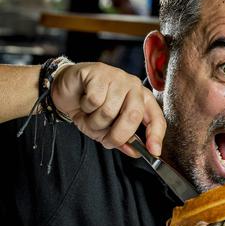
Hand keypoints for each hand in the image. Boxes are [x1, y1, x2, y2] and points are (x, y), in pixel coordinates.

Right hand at [50, 62, 165, 157]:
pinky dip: (85, 107)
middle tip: (106, 140)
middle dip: (118, 135)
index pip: (156, 118)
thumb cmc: (90, 109)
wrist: (66, 90)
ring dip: (95, 121)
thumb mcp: (106, 129)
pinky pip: (94, 100)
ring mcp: (118, 77)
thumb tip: (136, 153)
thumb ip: (122, 140)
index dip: (156, 135)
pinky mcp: (99, 73)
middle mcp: (134, 87)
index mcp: (142, 100)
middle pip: (132, 116)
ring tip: (90, 114)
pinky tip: (83, 101)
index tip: (154, 152)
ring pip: (109, 111)